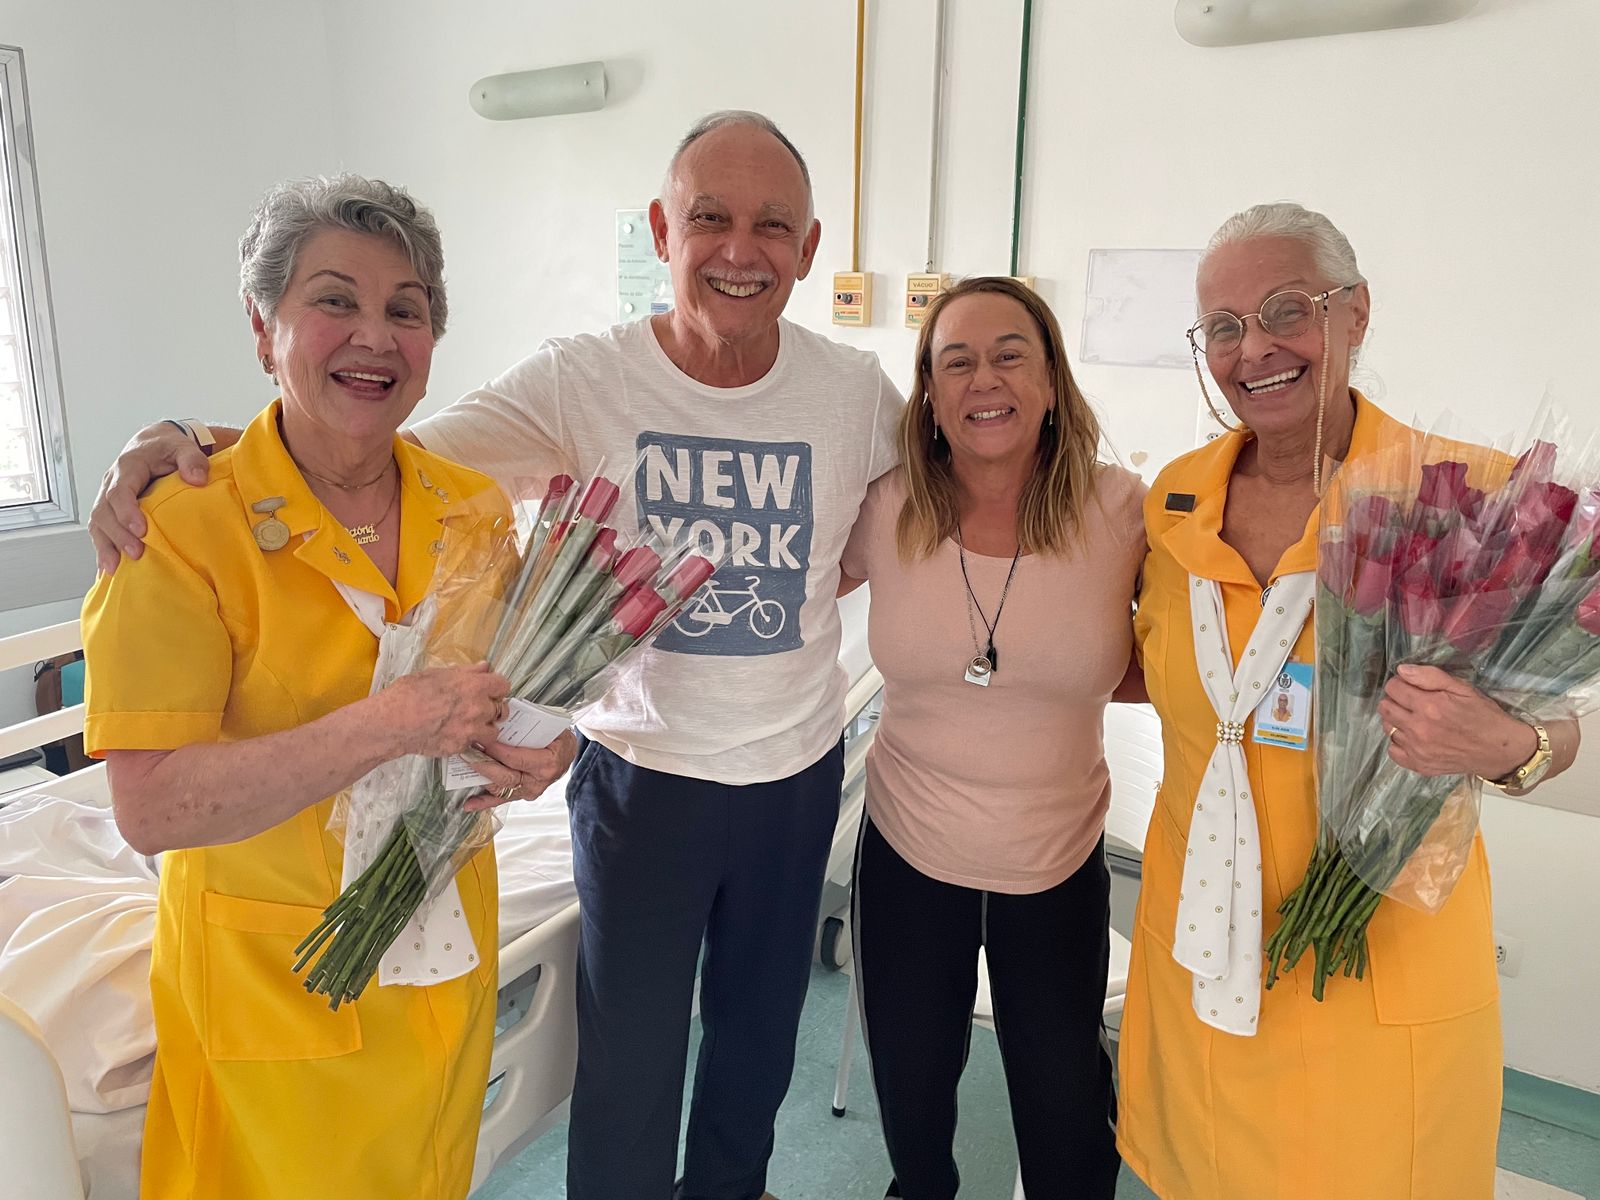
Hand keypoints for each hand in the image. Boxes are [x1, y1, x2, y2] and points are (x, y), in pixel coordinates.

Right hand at [90, 422, 212, 573]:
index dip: (127, 511)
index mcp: (127, 467)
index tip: (141, 530)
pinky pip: (101, 530)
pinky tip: (107, 570)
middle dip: (117, 534)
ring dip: (105, 546)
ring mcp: (107, 497)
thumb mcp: (183, 447)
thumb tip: (197, 479)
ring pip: (97, 523)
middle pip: (104, 511)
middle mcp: (111, 483)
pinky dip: (103, 549)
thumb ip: (192, 459)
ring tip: (114, 568)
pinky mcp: (110, 510)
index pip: (120, 491)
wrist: (155, 444)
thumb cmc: (169, 448)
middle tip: (135, 553)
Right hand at [380, 663, 510, 759]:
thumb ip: (465, 672)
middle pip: (502, 709)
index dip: (497, 687)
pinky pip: (473, 745)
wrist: (393, 722)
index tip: (491, 690)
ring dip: (485, 728)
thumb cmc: (409, 694)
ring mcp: (471, 730)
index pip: (503, 685)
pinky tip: (453, 734)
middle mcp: (478, 709)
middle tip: (479, 708)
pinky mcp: (461, 747)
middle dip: (493, 708)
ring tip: (469, 725)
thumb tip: (483, 668)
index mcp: (474, 686)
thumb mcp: (437, 674)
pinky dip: (467, 741)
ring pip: (493, 731)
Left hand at [463, 728, 578, 811]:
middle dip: (484, 764)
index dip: (497, 750)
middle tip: (468, 753)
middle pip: (506, 776)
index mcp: (548, 763)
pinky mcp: (520, 795)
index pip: (516, 758)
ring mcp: (529, 791)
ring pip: (501, 789)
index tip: (481, 739)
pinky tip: (469, 804)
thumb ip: (532, 724)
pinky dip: (484, 803)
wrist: (566, 754)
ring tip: (465, 769)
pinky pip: (501, 800)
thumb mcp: (553, 728)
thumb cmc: (558, 739)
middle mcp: (538, 781)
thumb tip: (503, 715)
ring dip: (481, 779)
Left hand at [1378, 663, 1535, 779]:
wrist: (1499, 750)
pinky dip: (1400, 743)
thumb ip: (1430, 677)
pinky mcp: (1419, 765)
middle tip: (1412, 702)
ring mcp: (1417, 750)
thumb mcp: (1462, 688)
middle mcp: (1418, 729)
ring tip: (1416, 720)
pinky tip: (1415, 738)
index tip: (1411, 687)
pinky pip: (1393, 751)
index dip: (1401, 684)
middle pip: (1384, 707)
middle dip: (1396, 700)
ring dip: (1397, 721)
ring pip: (1387, 728)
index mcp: (1429, 706)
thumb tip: (1402, 670)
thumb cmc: (1483, 715)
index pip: (1392, 688)